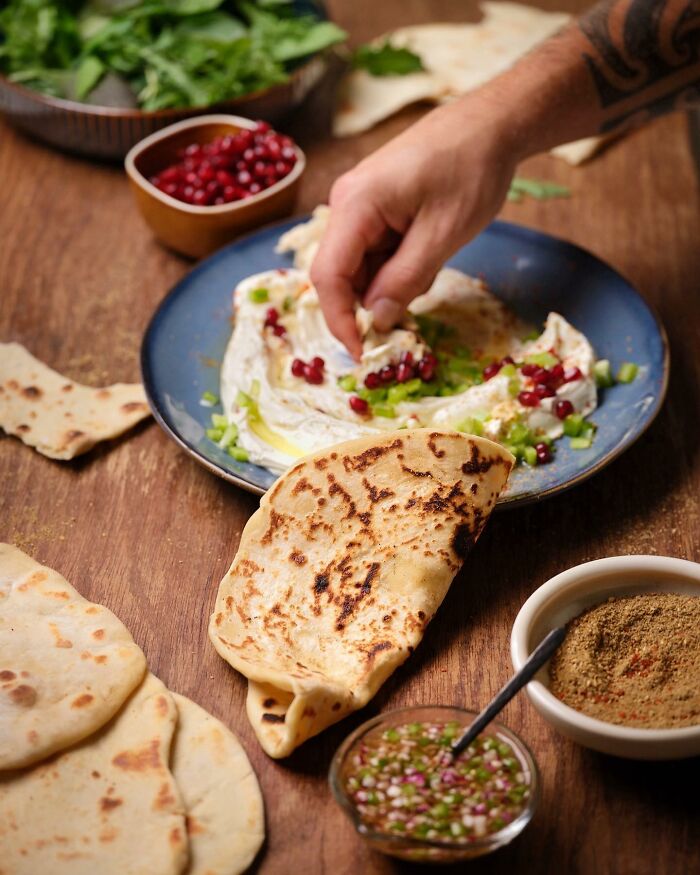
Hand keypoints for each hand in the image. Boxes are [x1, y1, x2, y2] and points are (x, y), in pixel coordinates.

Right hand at [310, 94, 522, 357]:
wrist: (489, 125)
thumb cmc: (470, 172)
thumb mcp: (442, 235)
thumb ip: (405, 281)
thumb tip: (377, 321)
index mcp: (355, 205)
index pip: (328, 277)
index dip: (341, 321)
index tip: (363, 354)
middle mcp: (346, 204)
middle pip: (340, 274)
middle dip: (368, 304)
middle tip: (406, 323)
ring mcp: (359, 206)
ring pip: (358, 267)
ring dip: (387, 286)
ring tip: (429, 270)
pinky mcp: (374, 208)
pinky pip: (373, 253)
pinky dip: (394, 269)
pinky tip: (425, 257)